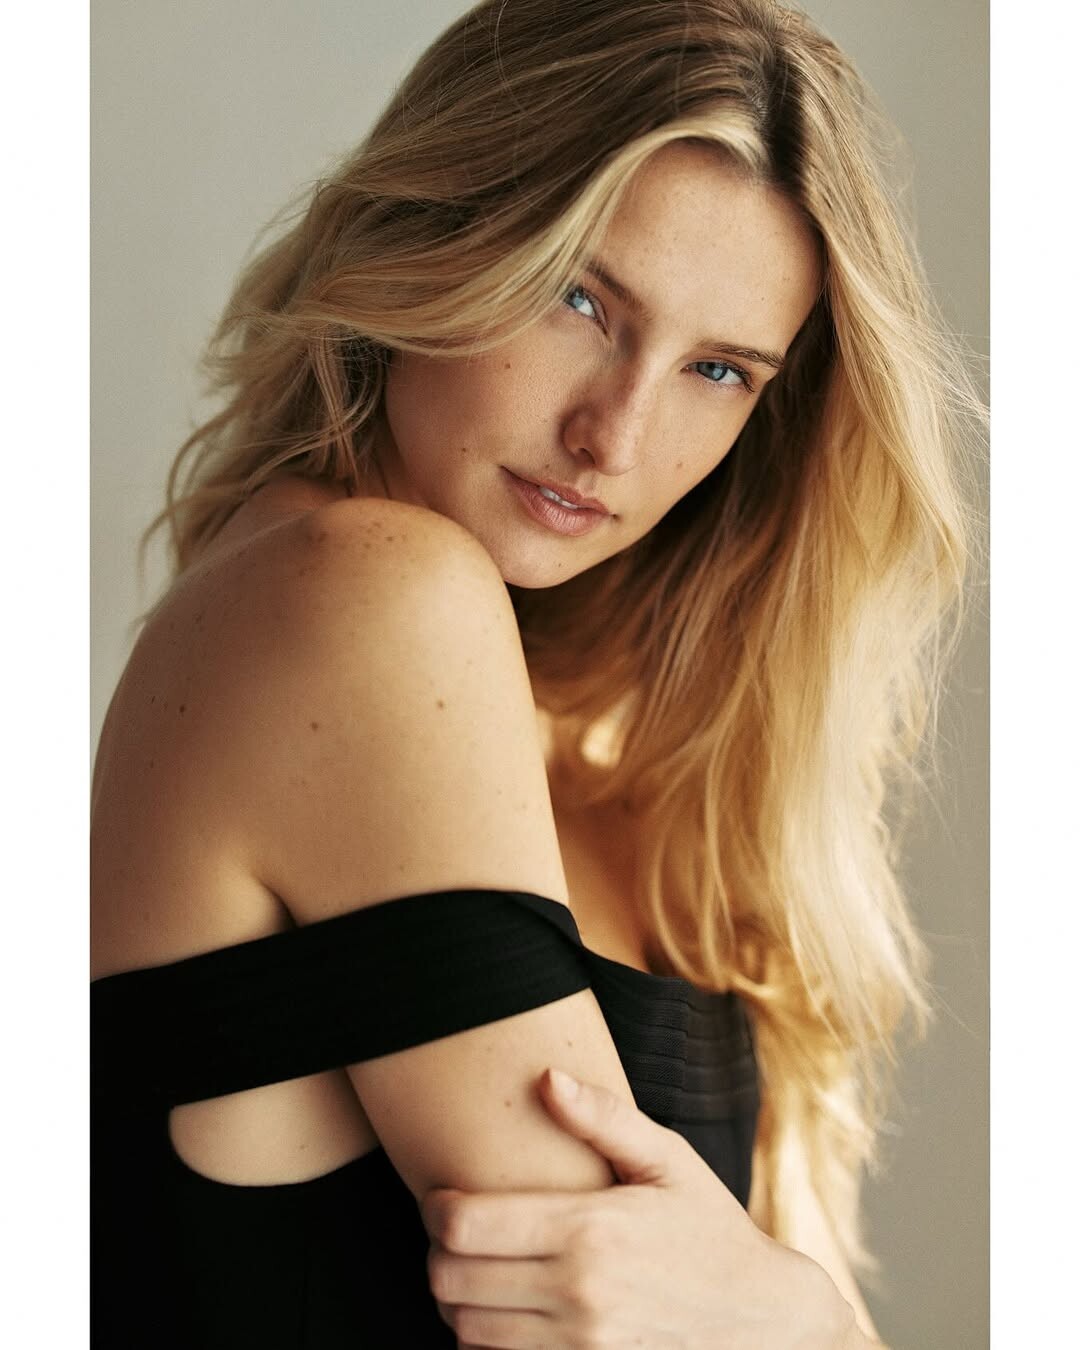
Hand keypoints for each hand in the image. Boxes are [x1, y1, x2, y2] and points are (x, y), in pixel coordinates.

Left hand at [422, 1067, 861, 1349]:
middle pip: (450, 1281)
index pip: (464, 1225)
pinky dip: (486, 1342)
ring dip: (458, 1302)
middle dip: (437, 1255)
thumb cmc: (709, 1230)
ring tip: (477, 1274)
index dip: (434, 1210)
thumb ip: (603, 1117)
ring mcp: (581, 1347)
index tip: (441, 1198)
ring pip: (466, 1331)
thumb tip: (546, 1078)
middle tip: (453, 1236)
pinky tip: (506, 1315)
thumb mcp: (668, 1161)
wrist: (763, 1322)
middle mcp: (578, 1293)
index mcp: (589, 1228)